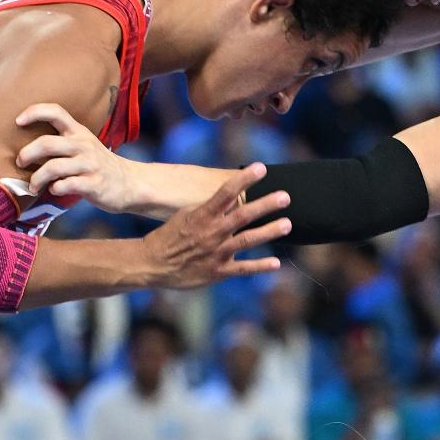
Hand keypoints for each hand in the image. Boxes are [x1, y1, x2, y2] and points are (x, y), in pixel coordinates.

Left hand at [16, 103, 131, 212]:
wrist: (130, 183)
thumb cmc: (98, 165)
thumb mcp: (84, 145)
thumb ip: (61, 142)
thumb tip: (25, 149)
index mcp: (79, 132)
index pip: (56, 112)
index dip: (34, 112)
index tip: (18, 121)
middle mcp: (84, 145)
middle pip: (47, 143)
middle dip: (27, 154)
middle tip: (20, 164)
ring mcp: (90, 164)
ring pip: (53, 167)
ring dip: (36, 179)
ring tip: (33, 187)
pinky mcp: (94, 184)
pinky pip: (66, 185)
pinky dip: (54, 189)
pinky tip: (54, 190)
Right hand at [145, 163, 291, 288]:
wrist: (152, 264)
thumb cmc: (171, 235)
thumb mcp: (186, 214)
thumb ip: (210, 205)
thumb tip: (232, 192)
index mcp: (203, 215)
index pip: (226, 192)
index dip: (245, 179)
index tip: (261, 168)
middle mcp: (212, 232)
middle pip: (243, 215)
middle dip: (265, 205)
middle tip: (285, 196)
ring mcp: (216, 253)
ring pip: (247, 240)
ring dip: (269, 232)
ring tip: (287, 224)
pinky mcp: (218, 271)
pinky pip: (243, 269)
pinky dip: (260, 266)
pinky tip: (276, 262)